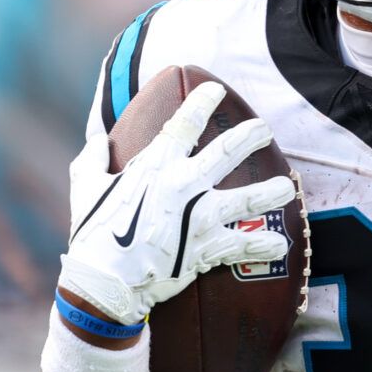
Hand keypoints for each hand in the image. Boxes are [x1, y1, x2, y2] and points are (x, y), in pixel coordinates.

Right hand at [59, 82, 293, 325]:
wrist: (105, 282)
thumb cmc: (92, 233)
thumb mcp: (84, 188)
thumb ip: (92, 160)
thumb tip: (96, 140)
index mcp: (155, 166)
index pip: (184, 123)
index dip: (203, 102)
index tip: (216, 89)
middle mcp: (185, 185)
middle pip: (228, 152)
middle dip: (251, 136)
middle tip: (264, 130)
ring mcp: (201, 217)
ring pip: (249, 198)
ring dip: (272, 191)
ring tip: (287, 187)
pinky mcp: (208, 248)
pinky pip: (245, 245)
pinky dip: (264, 246)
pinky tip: (280, 245)